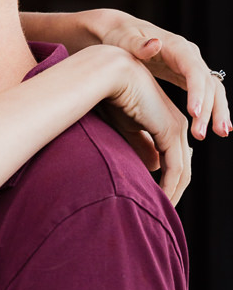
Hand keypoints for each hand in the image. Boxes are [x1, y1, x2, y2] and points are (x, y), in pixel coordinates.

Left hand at [88, 9, 229, 141]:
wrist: (118, 32)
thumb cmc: (118, 36)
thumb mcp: (123, 39)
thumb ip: (137, 44)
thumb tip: (156, 44)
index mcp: (176, 46)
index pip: (193, 70)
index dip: (196, 92)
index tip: (193, 114)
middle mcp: (189, 55)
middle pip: (209, 83)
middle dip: (210, 109)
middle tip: (200, 134)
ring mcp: (190, 65)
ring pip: (213, 89)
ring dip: (218, 112)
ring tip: (220, 134)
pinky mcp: (187, 76)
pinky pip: (207, 93)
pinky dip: (214, 109)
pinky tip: (219, 128)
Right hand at [100, 48, 191, 202]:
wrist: (105, 76)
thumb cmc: (109, 97)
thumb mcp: (126, 128)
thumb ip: (141, 146)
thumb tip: (156, 166)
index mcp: (167, 124)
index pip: (174, 160)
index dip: (168, 182)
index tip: (155, 201)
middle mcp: (176, 126)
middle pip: (182, 168)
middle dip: (175, 191)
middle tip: (162, 214)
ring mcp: (176, 128)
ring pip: (182, 171)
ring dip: (174, 193)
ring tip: (162, 212)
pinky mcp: (170, 130)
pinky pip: (175, 167)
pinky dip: (170, 186)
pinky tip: (162, 200)